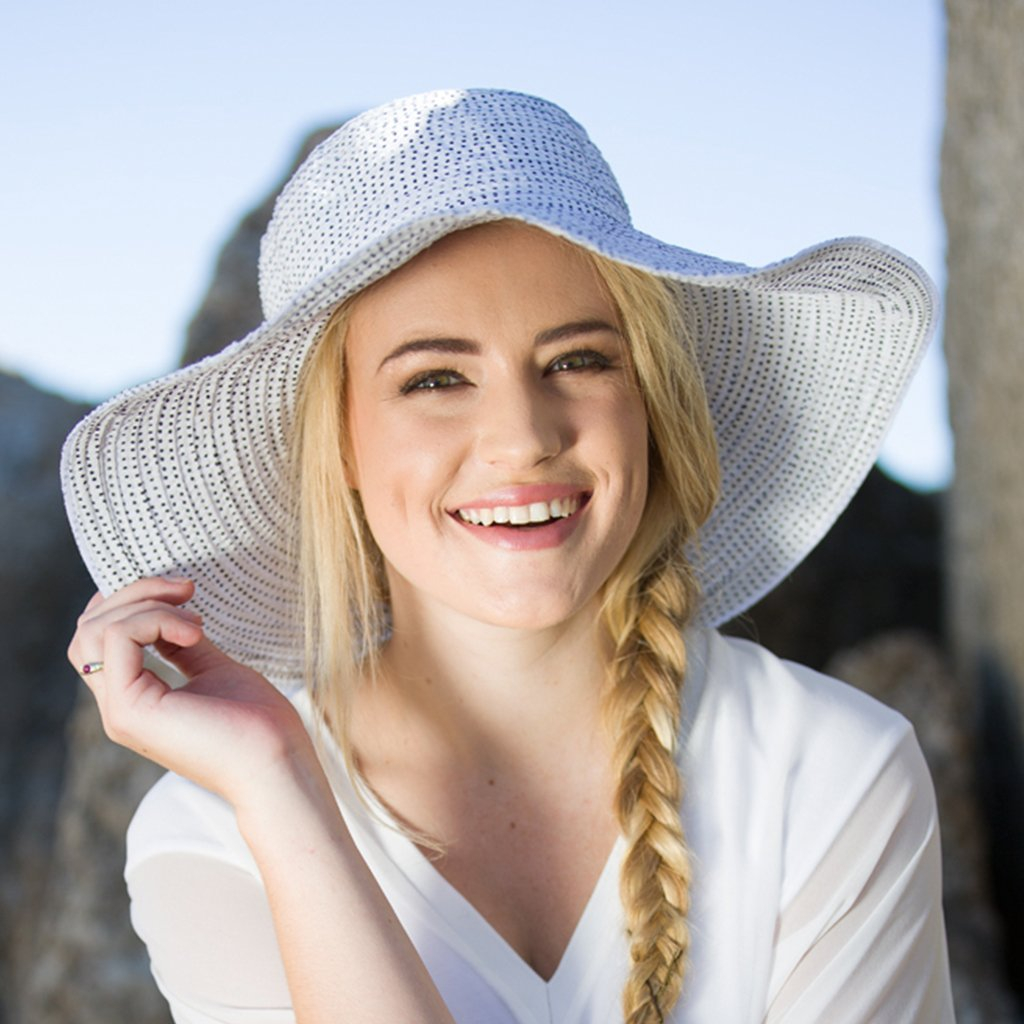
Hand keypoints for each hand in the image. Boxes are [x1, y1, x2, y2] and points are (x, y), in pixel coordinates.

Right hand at [68, 576, 315, 807]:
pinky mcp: (130, 710)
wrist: (276, 764)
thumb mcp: (214, 670)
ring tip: (195, 619)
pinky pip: (118, 638)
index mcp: (136, 699)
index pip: (99, 639)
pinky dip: (156, 619)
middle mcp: (119, 706)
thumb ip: (184, 644)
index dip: (130, 602)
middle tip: (186, 589)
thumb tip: (172, 612)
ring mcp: (120, 711)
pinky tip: (195, 633)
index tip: (182, 593)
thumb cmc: (258, 725)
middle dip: (135, 592)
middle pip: (89, 629)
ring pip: (95, 630)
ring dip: (145, 603)